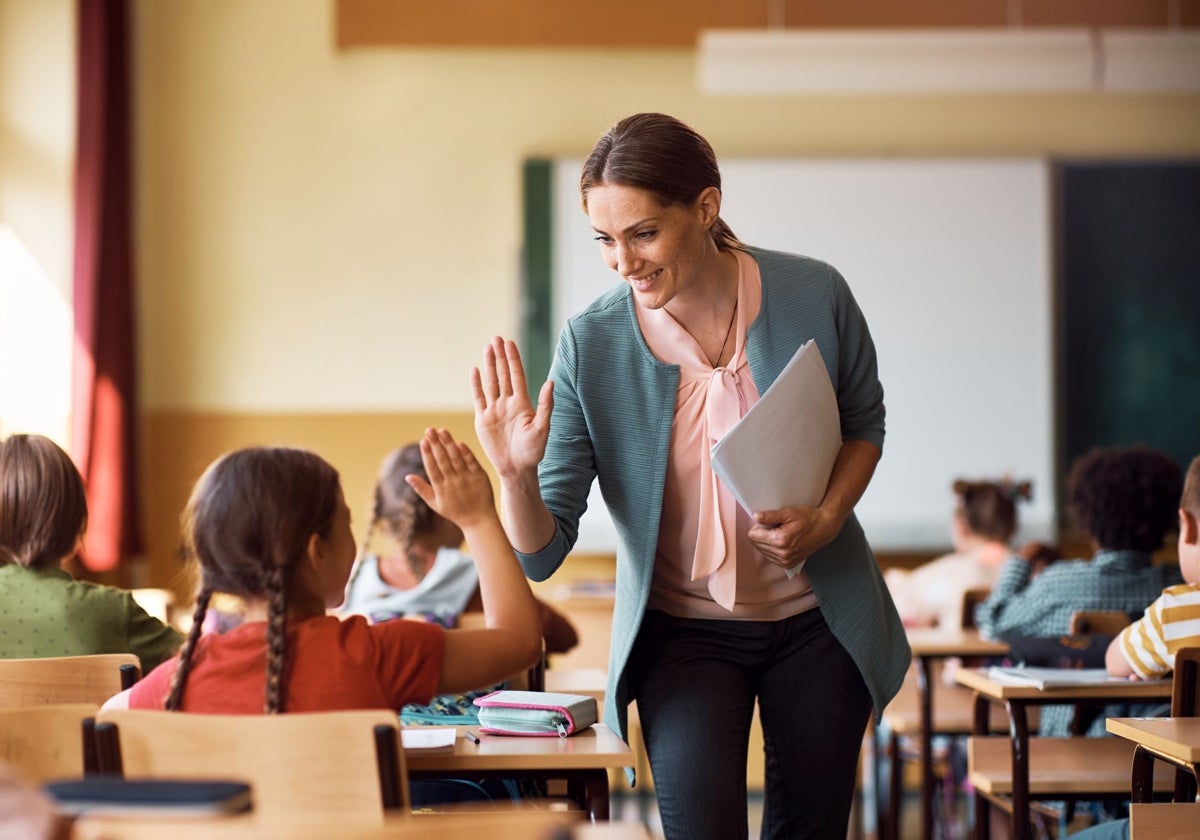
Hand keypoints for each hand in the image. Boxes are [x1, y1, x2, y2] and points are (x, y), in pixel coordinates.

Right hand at [405, 429, 494, 528]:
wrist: (478, 520)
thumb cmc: (454, 511)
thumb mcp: (435, 504)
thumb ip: (421, 489)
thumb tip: (407, 476)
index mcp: (441, 489)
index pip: (432, 468)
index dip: (427, 454)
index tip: (423, 440)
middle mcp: (453, 482)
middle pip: (443, 460)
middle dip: (435, 443)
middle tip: (429, 429)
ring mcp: (467, 479)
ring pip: (456, 458)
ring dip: (449, 443)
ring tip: (442, 431)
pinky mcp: (480, 477)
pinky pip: (472, 462)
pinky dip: (466, 453)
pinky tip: (459, 442)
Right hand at [470, 337, 553, 480]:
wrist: (517, 469)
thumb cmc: (533, 451)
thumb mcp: (543, 428)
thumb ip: (546, 405)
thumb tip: (550, 383)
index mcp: (523, 404)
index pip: (516, 375)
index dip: (513, 359)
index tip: (509, 342)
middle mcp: (508, 403)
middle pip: (503, 374)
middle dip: (500, 356)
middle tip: (496, 338)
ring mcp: (495, 410)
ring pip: (491, 382)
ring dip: (489, 365)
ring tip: (487, 348)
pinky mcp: (483, 420)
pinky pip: (479, 398)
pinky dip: (476, 384)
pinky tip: (475, 370)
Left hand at [748, 505, 836, 570]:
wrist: (824, 529)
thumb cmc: (808, 518)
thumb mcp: (790, 513)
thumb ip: (771, 516)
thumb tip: (755, 517)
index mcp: (780, 541)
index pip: (752, 535)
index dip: (758, 526)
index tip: (768, 521)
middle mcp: (782, 554)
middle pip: (755, 544)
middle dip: (762, 534)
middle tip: (775, 526)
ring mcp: (785, 562)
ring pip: (762, 551)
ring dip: (767, 542)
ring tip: (781, 533)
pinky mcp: (787, 565)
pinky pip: (770, 557)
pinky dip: (773, 549)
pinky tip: (783, 542)